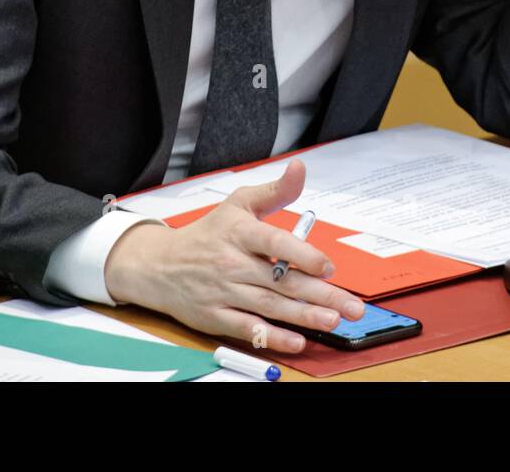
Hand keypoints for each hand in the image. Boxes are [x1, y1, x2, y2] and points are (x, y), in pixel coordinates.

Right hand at [104, 159, 364, 352]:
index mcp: (239, 233)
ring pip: (270, 306)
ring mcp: (224, 292)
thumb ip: (275, 191)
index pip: (274, 243)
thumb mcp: (238, 204)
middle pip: (281, 281)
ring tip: (333, 320)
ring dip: (304, 316)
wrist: (159, 264)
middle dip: (320, 294)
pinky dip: (273, 337)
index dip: (303, 255)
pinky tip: (296, 341)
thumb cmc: (207, 233)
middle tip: (351, 305)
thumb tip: (300, 169)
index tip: (328, 266)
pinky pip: (249, 329)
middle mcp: (233, 264)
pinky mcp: (216, 317)